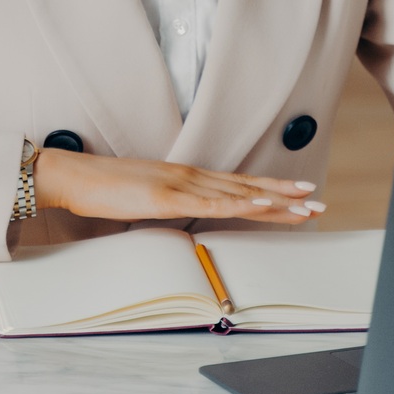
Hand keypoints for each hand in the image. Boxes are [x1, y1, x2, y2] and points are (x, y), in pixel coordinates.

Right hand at [32, 149, 322, 224]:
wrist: (75, 177)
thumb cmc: (104, 189)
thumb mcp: (145, 198)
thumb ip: (169, 204)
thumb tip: (186, 217)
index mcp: (186, 177)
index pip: (238, 186)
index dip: (271, 191)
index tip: (300, 195)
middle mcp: (190, 176)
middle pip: (247, 188)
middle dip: (286, 197)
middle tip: (319, 202)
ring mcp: (181, 184)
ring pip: (238, 195)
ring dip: (275, 202)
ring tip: (306, 207)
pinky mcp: (167, 196)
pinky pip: (210, 204)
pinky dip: (239, 205)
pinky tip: (262, 207)